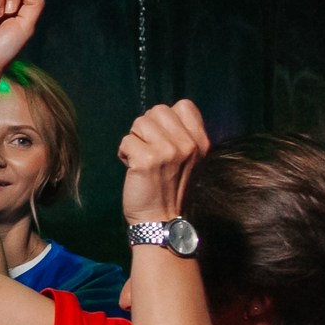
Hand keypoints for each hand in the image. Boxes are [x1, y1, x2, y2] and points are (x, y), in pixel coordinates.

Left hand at [119, 100, 210, 224]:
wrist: (161, 219)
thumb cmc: (168, 186)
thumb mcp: (188, 158)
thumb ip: (180, 134)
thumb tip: (158, 115)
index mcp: (201, 141)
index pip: (183, 105)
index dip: (166, 119)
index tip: (163, 138)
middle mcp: (188, 144)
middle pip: (157, 111)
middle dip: (146, 128)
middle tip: (149, 151)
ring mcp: (168, 151)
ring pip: (139, 123)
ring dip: (134, 140)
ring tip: (142, 160)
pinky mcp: (147, 160)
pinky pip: (125, 141)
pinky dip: (124, 153)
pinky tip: (132, 168)